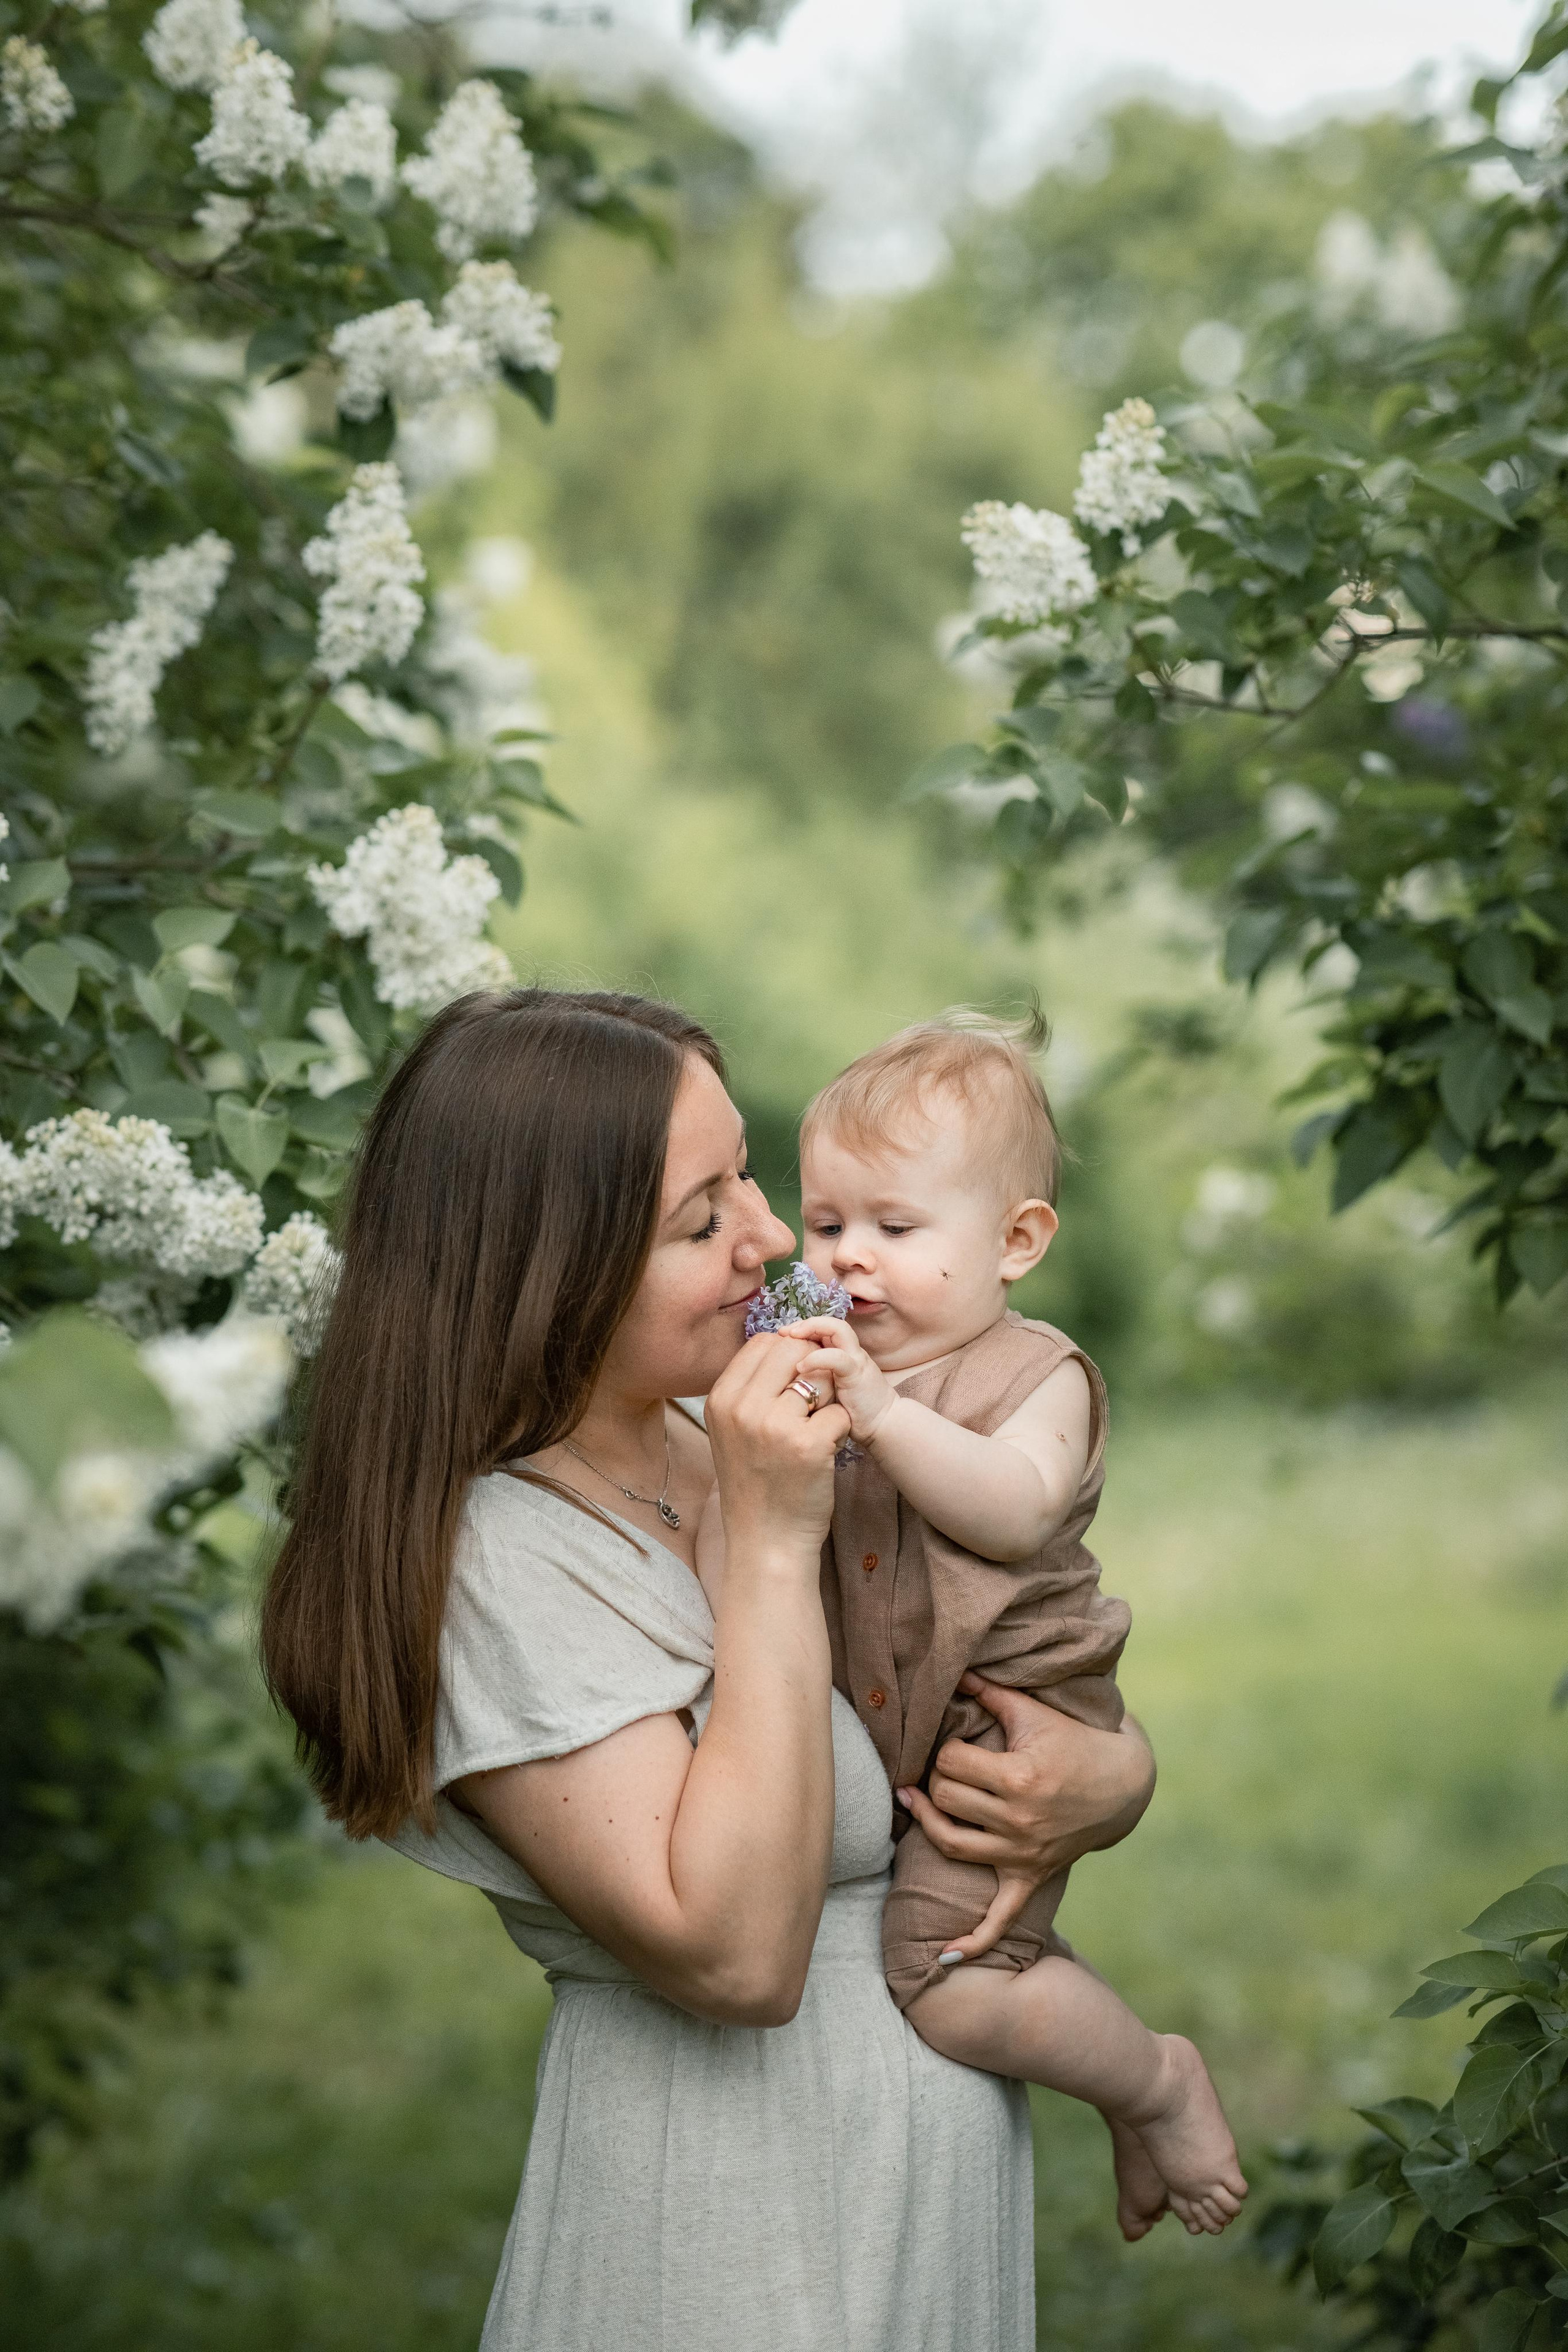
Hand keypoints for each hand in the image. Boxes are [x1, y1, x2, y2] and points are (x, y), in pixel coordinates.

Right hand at [704, 1332, 851, 1558]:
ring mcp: (775, 1426)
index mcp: (721, 1399)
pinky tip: (826, 1451)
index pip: (763, 1342)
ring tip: (816, 1429)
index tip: (794, 1383)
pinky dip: (841, 1429)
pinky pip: (840, 1411)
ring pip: (821, 1378)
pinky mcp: (809, 1445)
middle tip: (811, 1406)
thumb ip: (750, 1388)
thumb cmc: (755, 1484)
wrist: (765, 1541)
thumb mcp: (732, 1430)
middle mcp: (742, 1408)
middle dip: (811, 1372)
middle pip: (793, 1351)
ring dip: (827, 1401)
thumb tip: (785, 1344)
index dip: (789, 1355)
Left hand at [778, 1314, 897, 1444]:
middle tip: (781, 1332)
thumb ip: (814, 1379)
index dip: (800, 1328)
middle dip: (803, 1323)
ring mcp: (856, 1360)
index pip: (822, 1328)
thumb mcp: (829, 1390)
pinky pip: (838, 1358)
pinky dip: (817, 1357)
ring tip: (791, 1337)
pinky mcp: (857, 1375)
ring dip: (811, 1328)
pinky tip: (801, 1366)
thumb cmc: (853, 1412)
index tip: (779, 1337)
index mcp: (843, 1354)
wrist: (884, 1426)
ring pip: (837, 1329)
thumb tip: (782, 1379)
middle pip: (829, 1323)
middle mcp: (850, 1352)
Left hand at [896, 1673, 1155, 1957]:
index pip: (951, 1763)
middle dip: (937, 1778)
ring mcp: (1024, 1854)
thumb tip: (954, 1671)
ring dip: (926, 1823)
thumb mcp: (1035, 1713)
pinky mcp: (1031, 1876)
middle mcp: (1019, 1820)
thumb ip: (991, 1693)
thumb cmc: (1076, 1740)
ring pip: (952, 1844)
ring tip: (911, 1801)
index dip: (944, 1748)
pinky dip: (974, 1940)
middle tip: (942, 1765)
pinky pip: (1000, 1918)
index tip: (954, 1740)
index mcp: (1020, 1778)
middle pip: (946, 1800)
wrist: (1124, 1784)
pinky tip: (945, 1956)